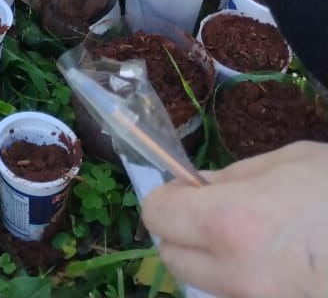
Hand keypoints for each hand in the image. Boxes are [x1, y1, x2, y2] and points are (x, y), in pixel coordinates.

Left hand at [142, 141, 327, 297]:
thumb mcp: (289, 164)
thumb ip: (233, 177)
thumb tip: (198, 186)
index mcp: (231, 223)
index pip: (159, 216)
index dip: (167, 197)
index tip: (184, 187)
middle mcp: (239, 274)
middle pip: (173, 259)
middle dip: (181, 233)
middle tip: (208, 212)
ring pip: (209, 285)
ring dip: (213, 261)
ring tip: (250, 238)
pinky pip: (244, 296)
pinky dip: (245, 281)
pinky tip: (277, 263)